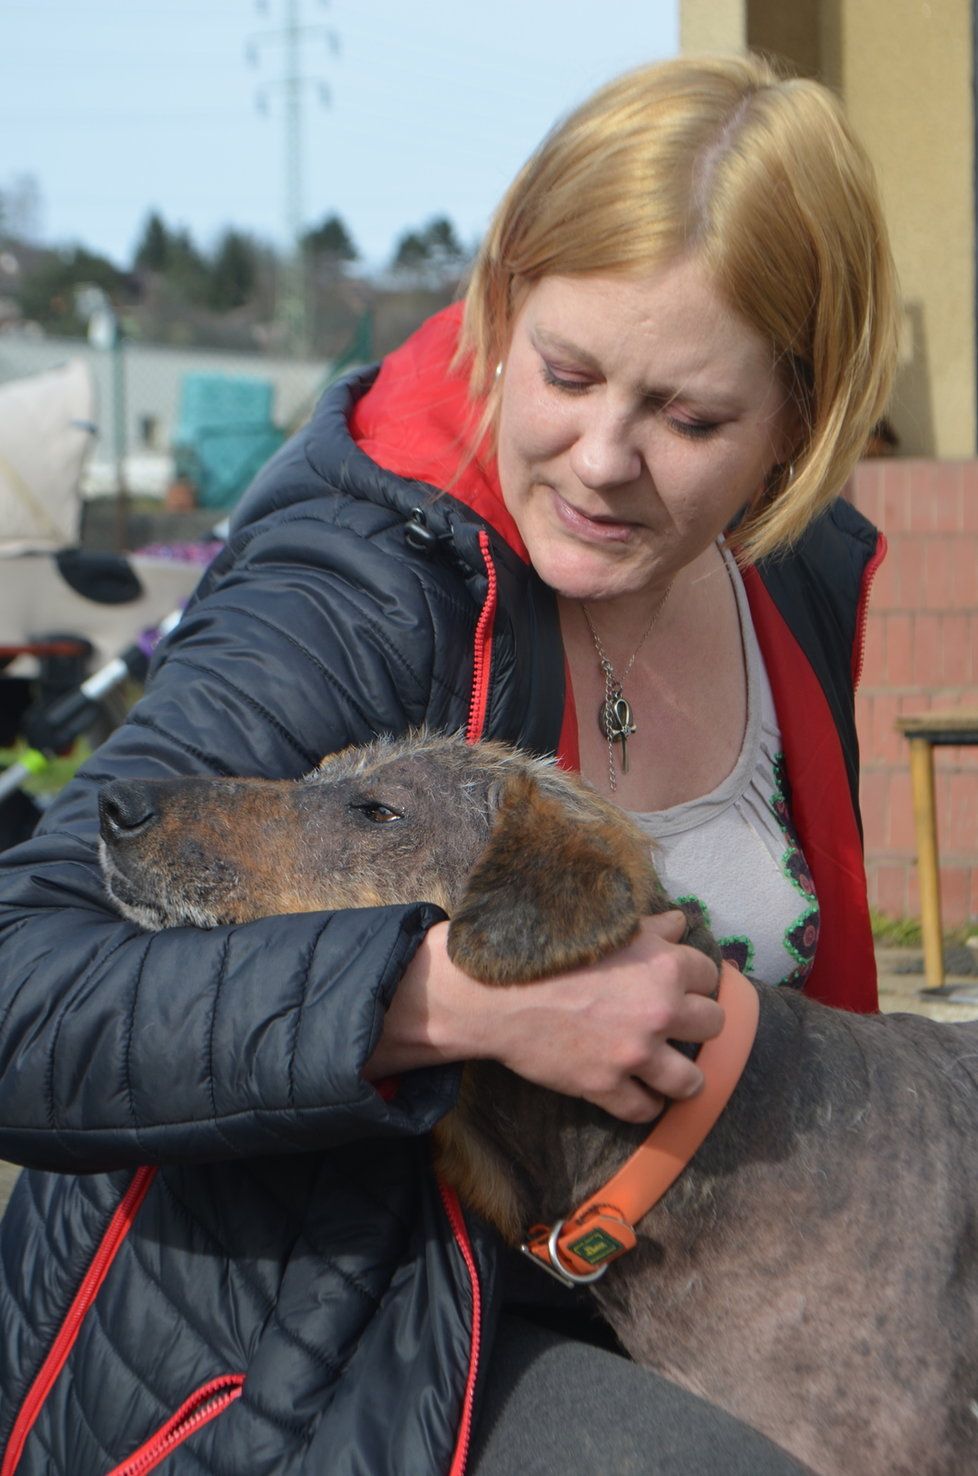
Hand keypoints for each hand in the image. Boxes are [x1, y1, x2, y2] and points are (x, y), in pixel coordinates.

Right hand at [365, 911, 722, 1122]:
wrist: (494, 992)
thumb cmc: (546, 950)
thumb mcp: (603, 928)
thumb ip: (649, 928)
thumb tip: (679, 924)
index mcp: (662, 965)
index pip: (709, 974)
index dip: (695, 979)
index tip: (682, 985)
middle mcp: (658, 1010)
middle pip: (712, 1025)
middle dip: (697, 1025)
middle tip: (676, 1026)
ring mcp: (634, 1052)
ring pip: (690, 1080)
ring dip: (682, 1076)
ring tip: (670, 1072)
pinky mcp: (606, 1085)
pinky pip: (644, 1109)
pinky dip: (643, 1104)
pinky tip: (636, 1093)